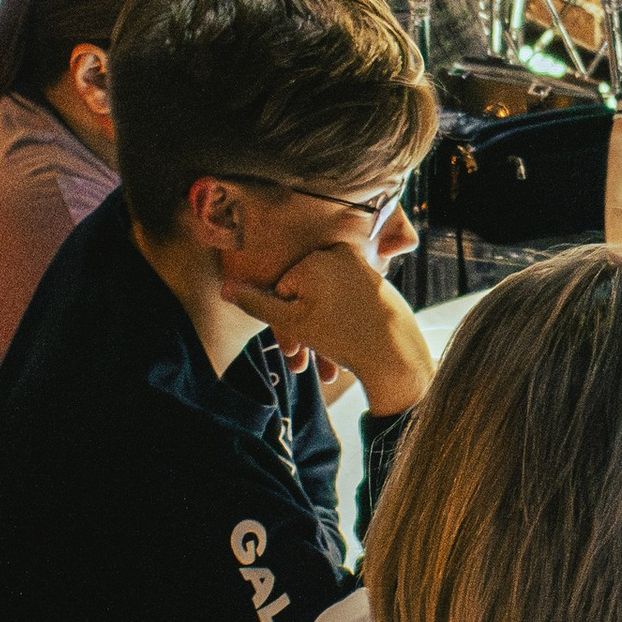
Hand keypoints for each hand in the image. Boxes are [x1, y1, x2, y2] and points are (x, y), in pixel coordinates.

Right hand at [223, 239, 433, 415]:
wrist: (397, 355)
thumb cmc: (342, 337)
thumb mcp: (291, 322)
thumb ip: (256, 303)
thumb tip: (224, 286)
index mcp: (316, 257)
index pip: (283, 289)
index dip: (283, 322)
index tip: (291, 350)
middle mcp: (339, 254)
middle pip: (305, 294)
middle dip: (301, 332)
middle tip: (302, 365)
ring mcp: (361, 265)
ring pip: (326, 301)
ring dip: (319, 334)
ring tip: (327, 367)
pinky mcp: (376, 280)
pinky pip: (346, 300)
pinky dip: (339, 323)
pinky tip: (344, 351)